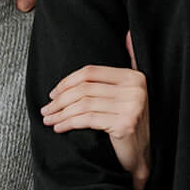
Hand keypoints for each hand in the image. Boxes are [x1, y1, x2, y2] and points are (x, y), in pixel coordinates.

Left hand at [42, 33, 150, 189]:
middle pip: (84, 88)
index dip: (67, 82)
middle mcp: (135, 89)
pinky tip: (59, 128)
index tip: (53, 94)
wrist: (142, 156)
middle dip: (60, 99)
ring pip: (83, 104)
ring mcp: (132, 106)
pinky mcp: (125, 124)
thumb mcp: (131, 91)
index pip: (90, 72)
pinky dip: (69, 123)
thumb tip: (127, 33)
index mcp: (134, 77)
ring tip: (49, 119)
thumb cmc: (129, 124)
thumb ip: (131, 62)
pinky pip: (87, 119)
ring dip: (60, 113)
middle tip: (46, 109)